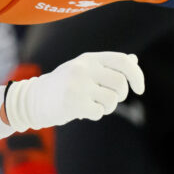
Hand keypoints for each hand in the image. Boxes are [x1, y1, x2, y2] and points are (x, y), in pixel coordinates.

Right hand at [4, 51, 144, 131]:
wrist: (33, 99)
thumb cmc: (64, 84)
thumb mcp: (85, 69)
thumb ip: (108, 66)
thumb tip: (133, 60)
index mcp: (90, 58)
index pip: (123, 61)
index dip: (136, 75)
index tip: (140, 89)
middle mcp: (84, 68)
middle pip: (120, 84)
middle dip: (120, 96)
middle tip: (108, 100)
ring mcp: (78, 84)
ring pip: (112, 100)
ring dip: (107, 107)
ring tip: (93, 105)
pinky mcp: (73, 102)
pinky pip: (98, 112)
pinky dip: (94, 114)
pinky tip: (82, 111)